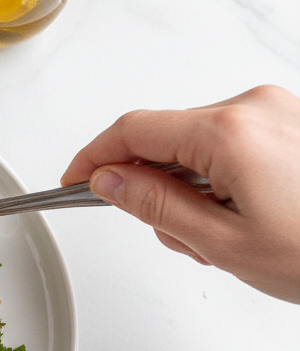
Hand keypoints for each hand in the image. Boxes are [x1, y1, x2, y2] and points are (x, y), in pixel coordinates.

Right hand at [60, 84, 299, 301]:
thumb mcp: (224, 243)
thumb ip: (155, 207)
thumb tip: (109, 181)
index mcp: (229, 131)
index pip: (132, 131)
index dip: (93, 158)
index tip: (73, 182)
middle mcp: (253, 107)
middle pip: (165, 138)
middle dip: (156, 189)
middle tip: (183, 240)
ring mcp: (278, 110)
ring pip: (199, 144)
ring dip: (194, 190)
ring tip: (230, 238)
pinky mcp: (294, 123)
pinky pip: (233, 142)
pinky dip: (224, 179)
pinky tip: (251, 219)